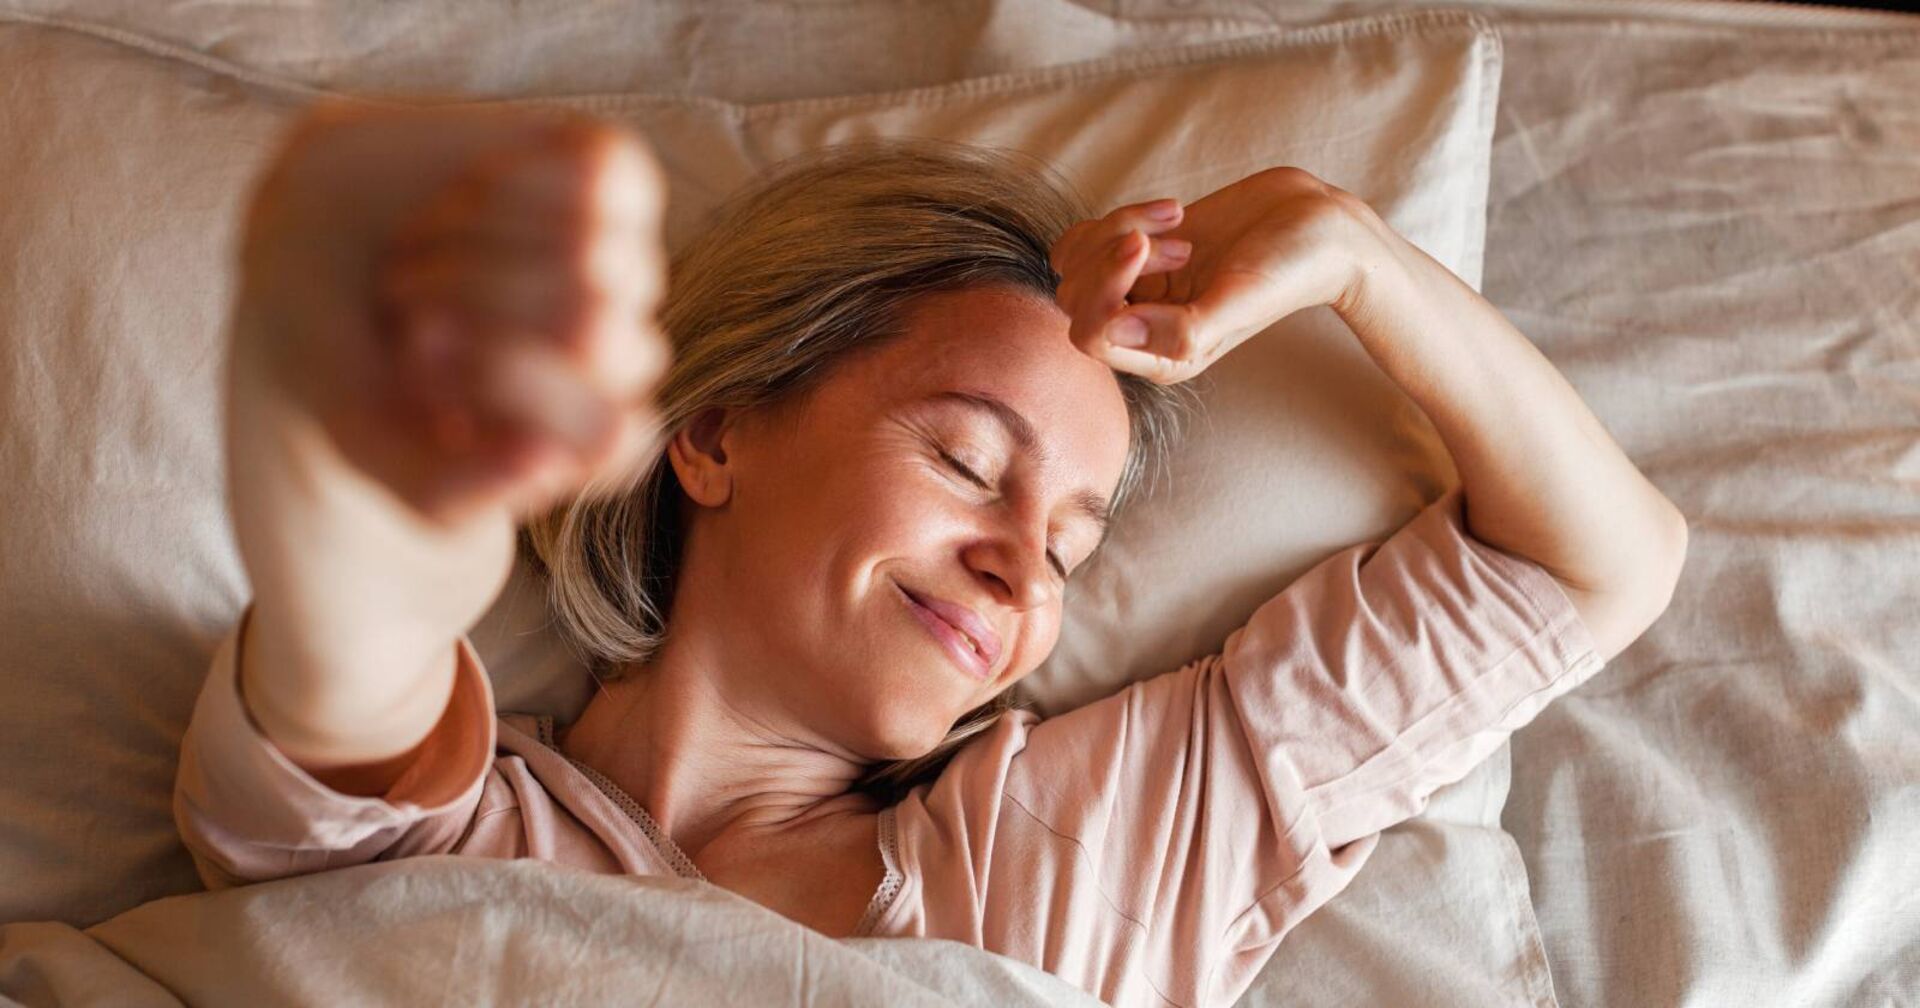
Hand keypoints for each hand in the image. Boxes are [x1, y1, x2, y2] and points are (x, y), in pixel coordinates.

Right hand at [233, 100, 670, 526]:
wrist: (314, 236)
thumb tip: (542, 465)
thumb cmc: (355, 356)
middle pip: (593, 329)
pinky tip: (462, 197)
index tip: (412, 363)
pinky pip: (598, 182)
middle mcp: (622, 357)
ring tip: (415, 252)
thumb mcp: (367, 441)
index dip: (503, 387)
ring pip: (592, 253)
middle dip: (472, 307)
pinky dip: (507, 183)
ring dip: (472, 245)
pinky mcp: (618, 180)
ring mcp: (628, 267)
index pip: (607, 432)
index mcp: (586, 439)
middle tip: (402, 306)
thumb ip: (443, 489)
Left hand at [1049, 166, 1390, 383]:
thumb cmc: (1290, 269)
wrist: (1317, 226)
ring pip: (1077, 262)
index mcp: (1165, 358)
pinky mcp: (1142, 251)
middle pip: (1075, 297)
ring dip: (1118, 228)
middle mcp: (1145, 329)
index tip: (1144, 244)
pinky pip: (1091, 236)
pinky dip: (1124, 214)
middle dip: (1113, 254)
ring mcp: (1141, 288)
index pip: (1089, 335)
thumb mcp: (1241, 301)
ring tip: (1178, 221)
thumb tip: (1118, 330)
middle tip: (1179, 238)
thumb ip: (1182, 329)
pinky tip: (1175, 210)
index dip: (1102, 288)